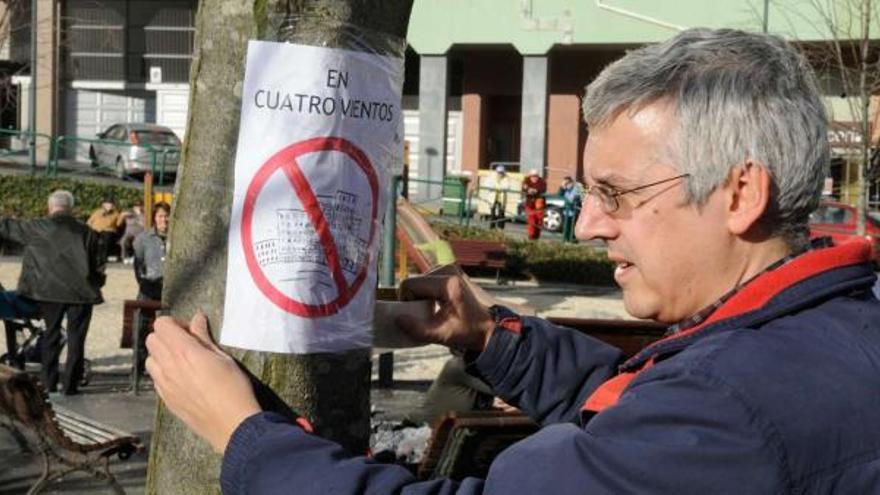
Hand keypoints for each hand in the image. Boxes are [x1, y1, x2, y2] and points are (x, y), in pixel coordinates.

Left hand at [146, 311, 260, 452]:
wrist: (232, 424)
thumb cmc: (233, 389)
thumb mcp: (223, 357)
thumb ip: (204, 337)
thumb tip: (197, 319)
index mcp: (184, 351)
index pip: (161, 325)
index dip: (176, 323)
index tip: (190, 331)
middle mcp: (168, 366)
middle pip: (152, 340)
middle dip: (167, 337)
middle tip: (187, 344)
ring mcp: (164, 384)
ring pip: (150, 359)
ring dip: (162, 355)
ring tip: (183, 362)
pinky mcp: (165, 399)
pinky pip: (155, 379)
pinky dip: (164, 372)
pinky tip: (183, 379)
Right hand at [396, 275, 493, 351]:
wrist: (488, 326)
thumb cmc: (468, 331)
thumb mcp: (441, 334)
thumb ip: (416, 329)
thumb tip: (397, 319)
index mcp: (446, 283)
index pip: (410, 285)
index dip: (405, 301)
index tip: (414, 316)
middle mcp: (448, 269)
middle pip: (414, 282)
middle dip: (413, 299)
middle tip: (424, 315)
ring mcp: (450, 268)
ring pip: (419, 281)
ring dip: (420, 296)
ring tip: (431, 311)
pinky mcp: (450, 270)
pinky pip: (428, 280)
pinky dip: (427, 292)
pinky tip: (436, 304)